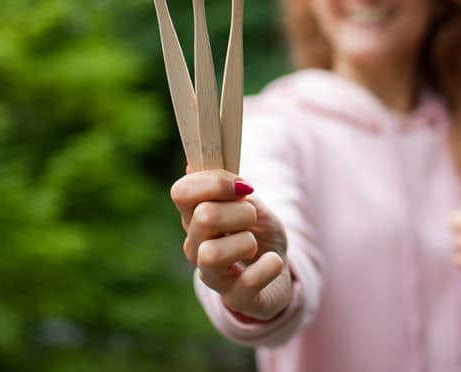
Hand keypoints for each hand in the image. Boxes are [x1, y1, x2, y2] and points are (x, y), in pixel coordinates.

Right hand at [170, 169, 291, 319]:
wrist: (280, 269)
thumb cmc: (260, 232)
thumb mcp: (249, 202)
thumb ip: (227, 186)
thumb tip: (192, 163)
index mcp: (195, 217)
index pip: (181, 192)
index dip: (213, 182)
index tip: (241, 185)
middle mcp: (196, 247)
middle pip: (203, 217)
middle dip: (239, 210)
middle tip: (252, 217)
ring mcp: (213, 275)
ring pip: (211, 254)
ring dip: (244, 241)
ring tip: (254, 243)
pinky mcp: (236, 299)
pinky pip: (247, 282)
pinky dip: (268, 266)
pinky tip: (272, 261)